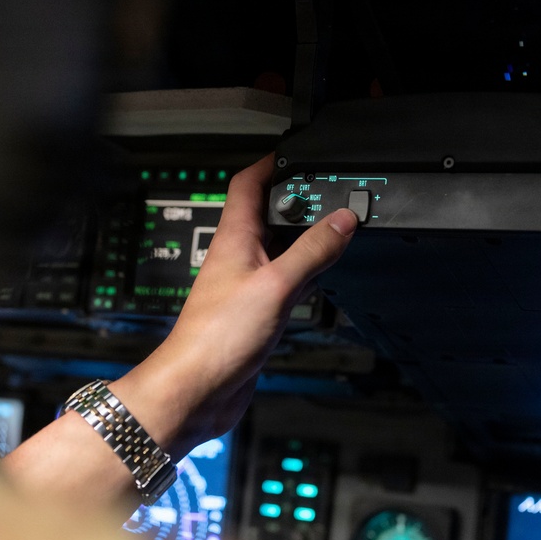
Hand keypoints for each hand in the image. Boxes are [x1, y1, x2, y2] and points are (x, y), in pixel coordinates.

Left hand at [110, 154, 357, 458]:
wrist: (198, 388)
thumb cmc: (217, 337)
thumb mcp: (277, 284)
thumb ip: (312, 251)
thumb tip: (342, 219)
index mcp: (234, 238)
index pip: (248, 184)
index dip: (271, 162)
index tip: (298, 152)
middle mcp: (237, 257)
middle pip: (267, 214)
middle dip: (297, 200)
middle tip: (330, 191)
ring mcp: (245, 285)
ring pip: (278, 249)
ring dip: (304, 238)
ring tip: (336, 227)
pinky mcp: (254, 313)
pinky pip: (283, 283)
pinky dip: (304, 274)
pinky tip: (320, 276)